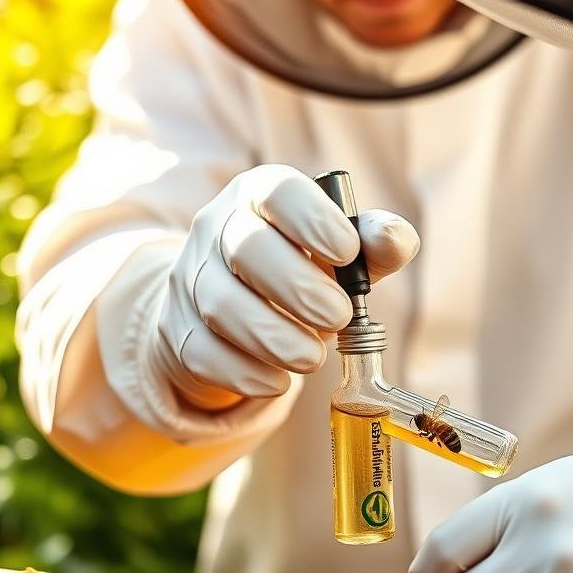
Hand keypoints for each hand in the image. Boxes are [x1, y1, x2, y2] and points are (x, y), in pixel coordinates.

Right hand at [155, 165, 417, 409]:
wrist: (234, 304)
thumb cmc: (302, 267)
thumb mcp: (343, 249)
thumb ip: (376, 241)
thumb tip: (395, 240)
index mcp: (260, 195)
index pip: (277, 191)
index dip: (313, 221)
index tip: (347, 253)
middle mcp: (218, 228)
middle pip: (246, 249)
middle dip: (298, 289)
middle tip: (337, 317)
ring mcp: (191, 279)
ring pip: (221, 306)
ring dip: (274, 338)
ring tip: (313, 358)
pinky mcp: (178, 330)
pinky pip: (204, 353)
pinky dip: (246, 372)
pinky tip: (279, 380)